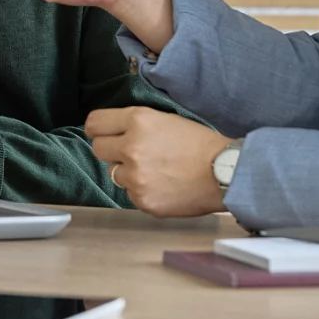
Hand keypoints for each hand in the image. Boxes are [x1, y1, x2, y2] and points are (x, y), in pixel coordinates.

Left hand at [86, 107, 231, 217]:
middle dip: (112, 150)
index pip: (95, 123)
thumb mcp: (165, 119)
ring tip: (155, 170)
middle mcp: (132, 147)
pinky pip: (130, 193)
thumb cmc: (200, 144)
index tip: (102, 133)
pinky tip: (163, 185)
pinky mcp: (142, 199)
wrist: (223, 172)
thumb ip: (135, 124)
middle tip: (132, 152)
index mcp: (138, 121)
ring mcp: (136, 176)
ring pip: (114, 173)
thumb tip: (112, 131)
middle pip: (98, 149)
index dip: (98, 129)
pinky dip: (142, 191)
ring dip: (128, 172)